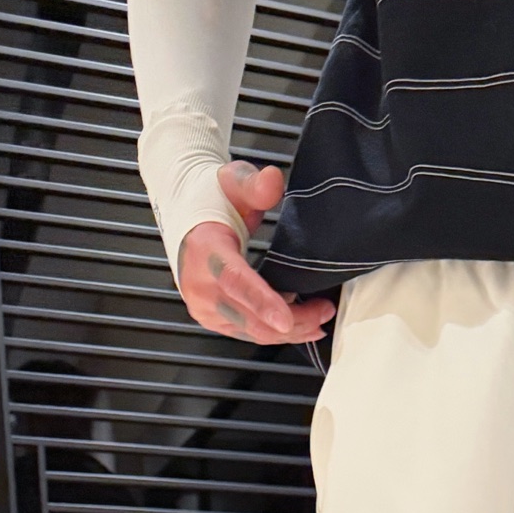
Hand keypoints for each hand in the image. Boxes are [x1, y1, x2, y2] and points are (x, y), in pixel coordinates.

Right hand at [177, 161, 334, 344]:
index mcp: (203, 250)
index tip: (286, 319)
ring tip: (318, 318)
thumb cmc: (212, 201)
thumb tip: (272, 179)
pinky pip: (247, 333)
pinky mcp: (212, 318)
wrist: (189, 215)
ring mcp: (204, 306)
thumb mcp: (234, 182)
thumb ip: (255, 185)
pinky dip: (274, 332)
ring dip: (288, 330)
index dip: (262, 302)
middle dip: (292, 321)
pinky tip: (296, 324)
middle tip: (324, 311)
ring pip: (252, 331)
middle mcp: (199, 284)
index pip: (234, 281)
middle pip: (249, 316)